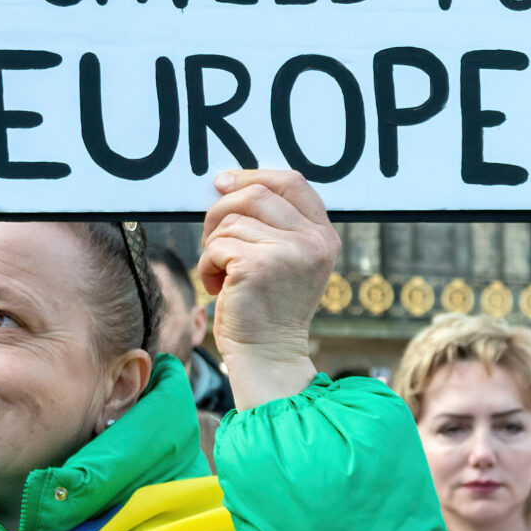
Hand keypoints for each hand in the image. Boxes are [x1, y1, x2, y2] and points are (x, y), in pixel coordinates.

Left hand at [196, 169, 340, 404]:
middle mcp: (313, 241)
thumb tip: (229, 182)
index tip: (224, 183)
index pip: (292, 181)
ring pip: (232, 220)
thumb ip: (276, 224)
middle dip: (222, 211)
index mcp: (324, 236)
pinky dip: (207, 265)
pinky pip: (217, 245)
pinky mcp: (258, 266)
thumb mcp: (286, 260)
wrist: (268, 355)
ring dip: (214, 246)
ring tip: (222, 274)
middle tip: (213, 239)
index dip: (254, 175)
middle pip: (256, 193)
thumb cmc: (268, 308)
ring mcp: (288, 252)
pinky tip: (218, 286)